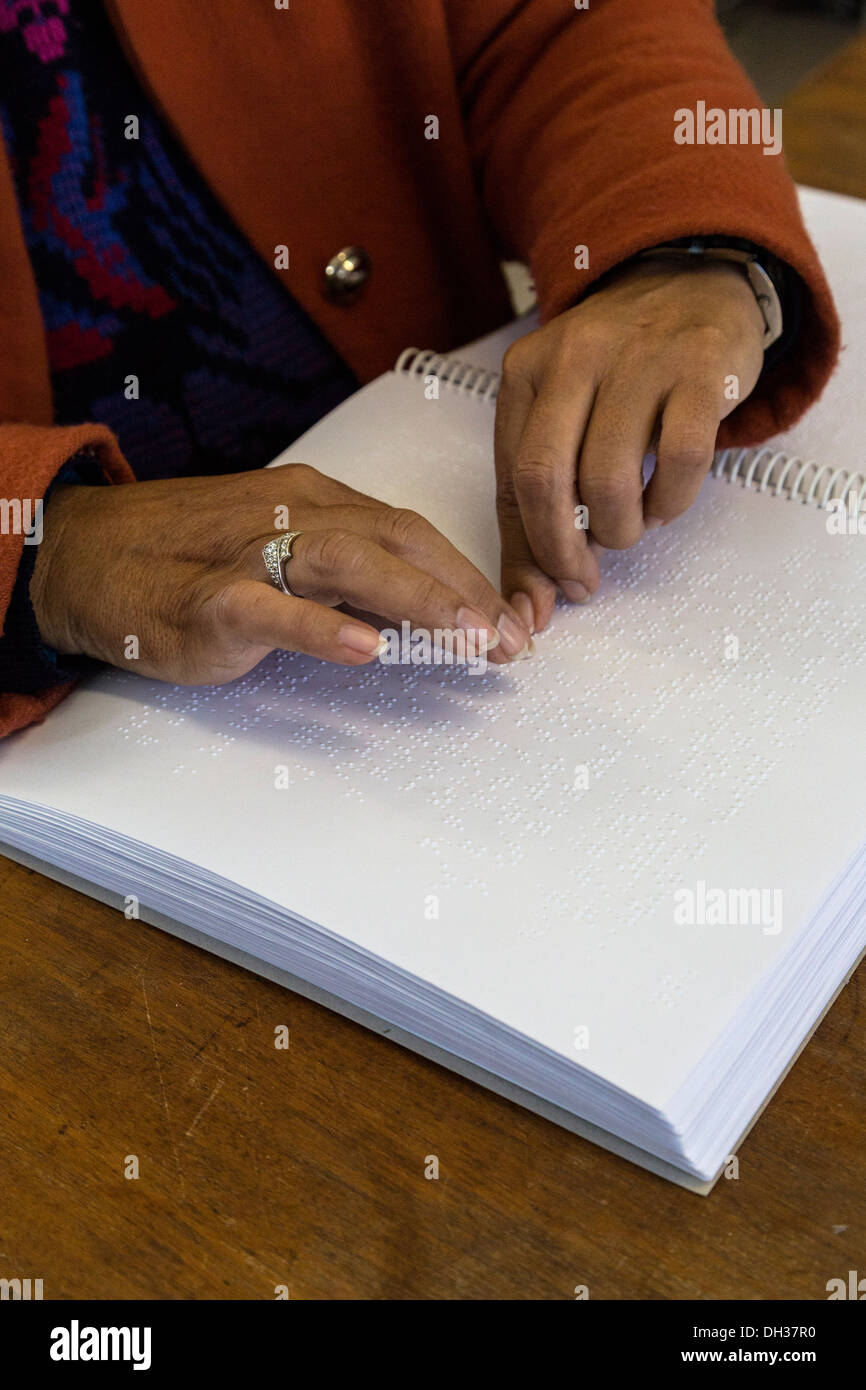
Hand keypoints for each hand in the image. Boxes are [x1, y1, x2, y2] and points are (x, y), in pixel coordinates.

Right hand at [30, 464, 531, 682]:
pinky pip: (272, 609)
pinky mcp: (209, 600)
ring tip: (471, 639)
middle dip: (466, 591)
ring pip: (350, 562)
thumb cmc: (187, 557)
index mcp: (315, 501)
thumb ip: (342, 573)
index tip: (512, 621)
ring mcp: (250, 555)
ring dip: (420, 600)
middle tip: (514, 641)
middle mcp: (293, 515)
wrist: (85, 556)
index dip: (469, 576)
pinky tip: (367, 647)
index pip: (411, 532)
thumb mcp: (276, 548)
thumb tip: (418, 612)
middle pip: (398, 540)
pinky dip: (322, 626)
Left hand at [494, 258, 766, 632]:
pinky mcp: (699, 369)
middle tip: (583, 577)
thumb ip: (539, 498)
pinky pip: (680, 460)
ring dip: (620, 530)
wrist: (693, 280)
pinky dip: (671, 501)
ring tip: (631, 526)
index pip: (511, 481)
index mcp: (526, 371)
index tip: (543, 593)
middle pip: (546, 480)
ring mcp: (638, 359)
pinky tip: (666, 501)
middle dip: (561, 551)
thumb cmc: (620, 365)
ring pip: (610, 479)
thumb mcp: (563, 412)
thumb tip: (529, 600)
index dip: (527, 551)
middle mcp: (574, 358)